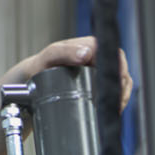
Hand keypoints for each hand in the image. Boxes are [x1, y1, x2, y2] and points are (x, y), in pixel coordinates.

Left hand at [7, 38, 131, 107]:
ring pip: (121, 80)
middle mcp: (98, 57)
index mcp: (90, 45)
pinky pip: (115, 90)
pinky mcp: (99, 84)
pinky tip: (114, 110)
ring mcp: (99, 71)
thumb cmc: (41, 66)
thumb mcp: (50, 56)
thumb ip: (65, 52)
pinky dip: (118, 100)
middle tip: (117, 102)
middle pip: (121, 68)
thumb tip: (87, 54)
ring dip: (122, 95)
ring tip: (116, 109)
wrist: (32, 80)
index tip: (116, 84)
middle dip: (122, 85)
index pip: (113, 54)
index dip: (119, 68)